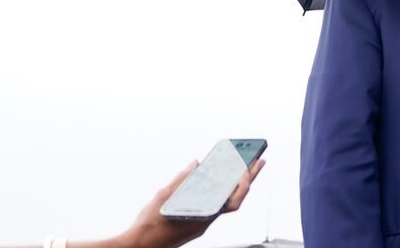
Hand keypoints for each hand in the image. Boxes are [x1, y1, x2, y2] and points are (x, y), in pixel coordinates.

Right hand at [117, 159, 265, 247]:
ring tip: (243, 165)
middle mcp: (206, 220)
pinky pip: (213, 204)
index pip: (233, 200)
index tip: (251, 165)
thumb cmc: (150, 224)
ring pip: (224, 201)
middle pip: (234, 197)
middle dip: (248, 177)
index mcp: (203, 215)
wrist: (139, 245)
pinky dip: (219, 190)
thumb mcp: (164, 195)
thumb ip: (181, 179)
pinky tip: (217, 178)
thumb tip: (196, 163)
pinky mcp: (195, 222)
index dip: (244, 183)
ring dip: (234, 183)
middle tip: (259, 159)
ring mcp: (202, 222)